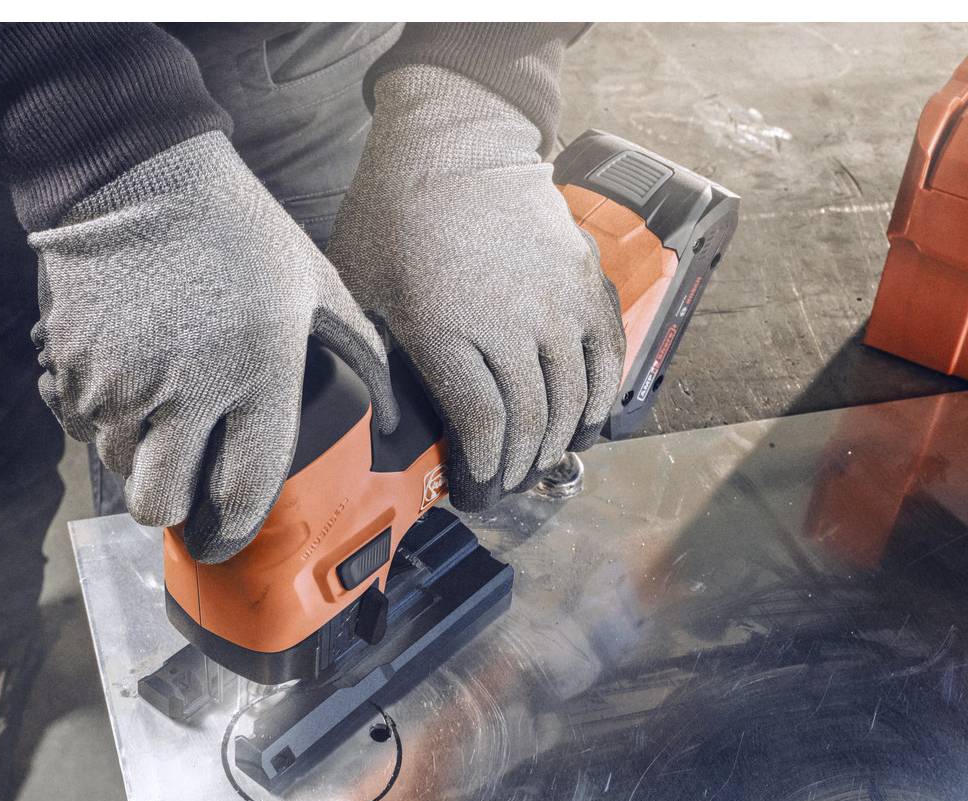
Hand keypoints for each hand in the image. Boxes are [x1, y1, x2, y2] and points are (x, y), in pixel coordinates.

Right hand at [31, 132, 393, 562]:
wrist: (134, 172)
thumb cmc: (234, 227)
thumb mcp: (312, 280)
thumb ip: (356, 349)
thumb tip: (391, 414)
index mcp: (257, 373)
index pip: (244, 490)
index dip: (235, 528)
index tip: (230, 534)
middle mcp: (187, 391)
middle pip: (159, 503)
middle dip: (169, 508)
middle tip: (179, 484)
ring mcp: (121, 382)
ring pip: (117, 466)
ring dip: (134, 455)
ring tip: (155, 414)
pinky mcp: (72, 366)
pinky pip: (80, 425)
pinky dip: (97, 418)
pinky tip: (122, 381)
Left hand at [328, 64, 625, 510]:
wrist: (453, 141)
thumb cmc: (395, 217)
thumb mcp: (360, 291)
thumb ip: (372, 360)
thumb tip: (383, 429)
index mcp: (445, 331)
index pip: (482, 427)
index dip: (483, 473)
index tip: (474, 492)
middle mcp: (509, 322)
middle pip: (531, 421)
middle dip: (518, 468)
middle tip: (505, 488)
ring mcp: (554, 301)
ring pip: (572, 396)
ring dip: (558, 441)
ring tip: (539, 462)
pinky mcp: (584, 280)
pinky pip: (608, 355)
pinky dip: (601, 397)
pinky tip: (585, 422)